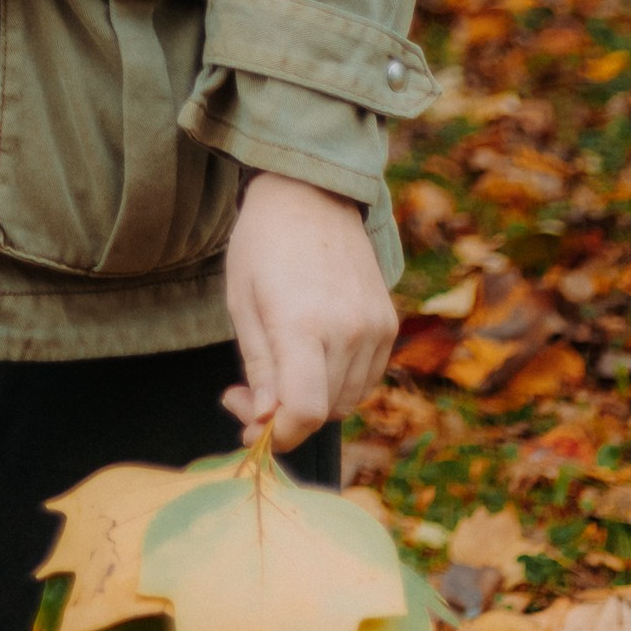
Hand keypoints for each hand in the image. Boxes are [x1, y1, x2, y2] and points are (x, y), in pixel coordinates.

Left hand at [222, 171, 398, 452]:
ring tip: (279, 368)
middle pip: (323, 411)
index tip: (249, 428)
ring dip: (312, 401)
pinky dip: (337, 382)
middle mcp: (347, 330)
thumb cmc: (262, 245)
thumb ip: (258, 368)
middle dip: (283, 416)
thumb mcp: (242, 304)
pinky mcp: (388, 324)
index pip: (304, 410)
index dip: (278, 435)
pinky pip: (364, 378)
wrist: (310, 195)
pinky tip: (310, 355)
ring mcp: (374, 327)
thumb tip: (264, 423)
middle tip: (246, 392)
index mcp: (302, 323)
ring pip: (346, 400)